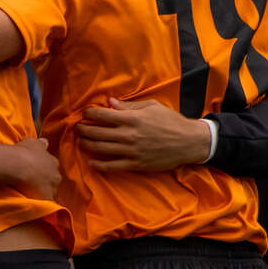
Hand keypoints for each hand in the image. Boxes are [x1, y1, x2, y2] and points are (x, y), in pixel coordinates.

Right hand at [11, 137, 59, 199]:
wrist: (19, 165)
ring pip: (50, 192)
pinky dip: (43, 205)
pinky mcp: (47, 199)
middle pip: (53, 181)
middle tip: (34, 183)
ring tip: (33, 195)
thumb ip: (40, 144)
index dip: (44, 170)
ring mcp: (53, 188)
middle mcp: (56, 175)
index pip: (52, 167)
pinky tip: (36, 205)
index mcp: (53, 162)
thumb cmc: (24, 152)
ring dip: (44, 193)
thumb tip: (45, 142)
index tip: (37, 171)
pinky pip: (47, 204)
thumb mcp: (32, 142)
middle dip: (46, 182)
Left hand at [76, 98, 211, 170]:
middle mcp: (129, 135)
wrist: (191, 142)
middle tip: (77, 127)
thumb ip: (128, 106)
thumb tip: (109, 102)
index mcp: (132, 119)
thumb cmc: (171, 121)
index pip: (101, 116)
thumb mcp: (152, 107)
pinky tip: (92, 162)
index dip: (88, 114)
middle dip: (82, 129)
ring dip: (86, 144)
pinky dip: (100, 165)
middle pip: (96, 132)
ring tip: (80, 141)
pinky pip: (113, 166)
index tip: (84, 114)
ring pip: (101, 149)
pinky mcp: (137, 164)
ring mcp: (132, 151)